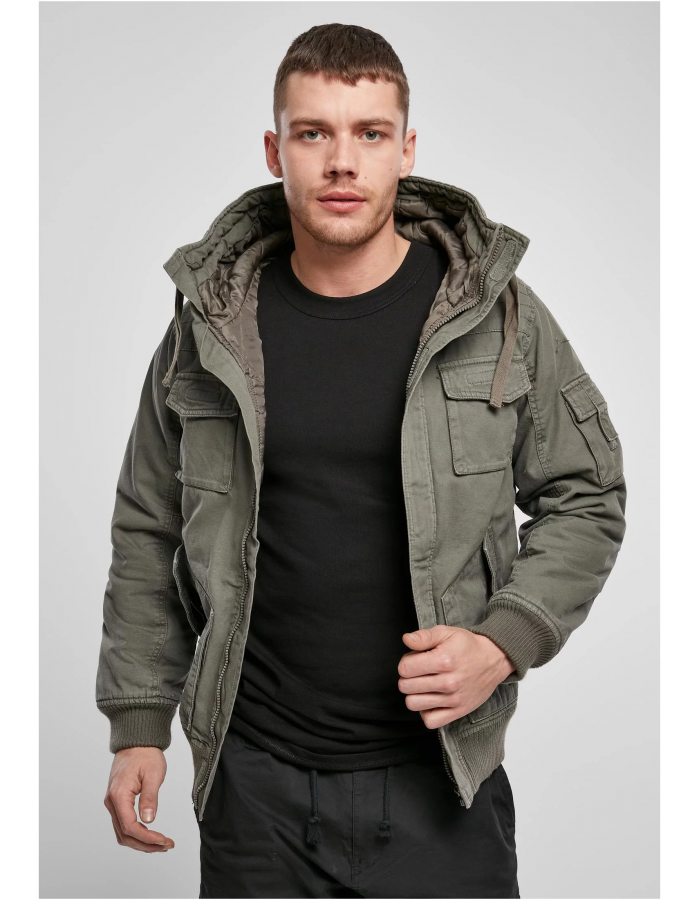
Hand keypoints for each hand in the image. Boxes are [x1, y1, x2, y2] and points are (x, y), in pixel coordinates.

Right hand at [104, 747, 174, 852]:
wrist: (136, 742)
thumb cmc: (146, 754)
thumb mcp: (153, 774)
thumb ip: (150, 798)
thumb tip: (148, 820)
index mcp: (119, 795)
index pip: (130, 827)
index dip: (147, 838)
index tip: (164, 841)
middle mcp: (111, 802)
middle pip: (124, 835)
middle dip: (146, 845)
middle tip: (166, 846)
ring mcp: (112, 803)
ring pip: (122, 833)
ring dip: (141, 842)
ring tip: (161, 844)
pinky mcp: (117, 802)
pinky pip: (123, 825)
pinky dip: (136, 834)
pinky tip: (150, 836)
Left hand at [398, 625, 515, 728]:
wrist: (494, 659)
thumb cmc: (468, 646)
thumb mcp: (446, 633)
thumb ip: (424, 636)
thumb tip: (406, 640)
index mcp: (443, 660)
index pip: (404, 668)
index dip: (405, 663)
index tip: (414, 660)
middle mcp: (448, 682)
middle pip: (406, 687)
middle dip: (407, 678)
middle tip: (418, 672)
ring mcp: (453, 699)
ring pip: (414, 704)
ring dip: (414, 695)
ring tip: (423, 686)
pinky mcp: (459, 711)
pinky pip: (431, 721)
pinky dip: (426, 712)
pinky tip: (430, 700)